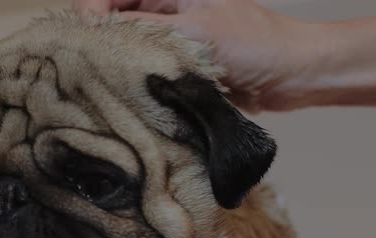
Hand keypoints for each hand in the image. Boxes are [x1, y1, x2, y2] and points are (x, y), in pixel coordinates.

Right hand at [72, 0, 314, 111]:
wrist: (292, 76)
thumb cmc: (254, 44)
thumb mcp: (196, 30)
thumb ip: (146, 29)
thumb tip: (99, 29)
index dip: (94, 7)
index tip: (83, 32)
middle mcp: (168, 11)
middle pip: (117, 17)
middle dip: (98, 35)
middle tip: (82, 59)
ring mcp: (172, 39)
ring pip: (130, 45)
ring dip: (115, 59)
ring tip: (97, 77)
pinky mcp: (178, 67)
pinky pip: (146, 68)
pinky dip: (133, 78)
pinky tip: (122, 91)